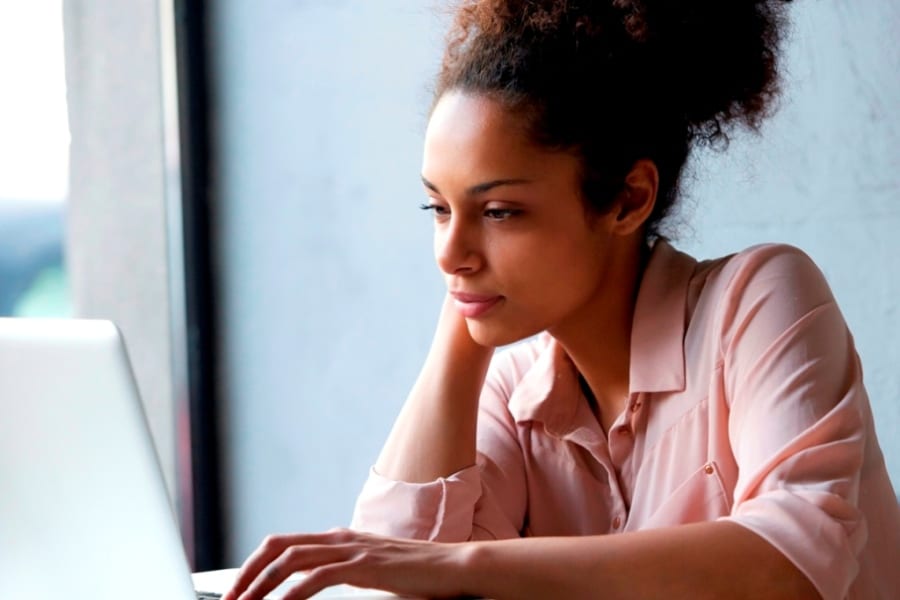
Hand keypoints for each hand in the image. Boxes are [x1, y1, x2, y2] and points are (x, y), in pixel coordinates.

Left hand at [222, 528, 470, 599]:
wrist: (455, 568)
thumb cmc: (418, 576)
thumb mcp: (372, 574)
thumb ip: (345, 573)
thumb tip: (315, 585)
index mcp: (339, 538)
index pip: (285, 544)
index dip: (255, 565)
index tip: (237, 591)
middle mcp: (340, 537)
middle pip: (278, 547)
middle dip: (247, 573)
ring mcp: (352, 548)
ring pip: (290, 559)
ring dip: (260, 584)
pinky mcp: (365, 565)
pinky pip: (318, 577)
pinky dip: (292, 593)